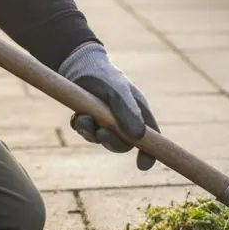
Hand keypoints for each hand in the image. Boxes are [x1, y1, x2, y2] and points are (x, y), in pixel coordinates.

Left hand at [58, 43, 159, 169]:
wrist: (78, 64)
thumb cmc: (104, 75)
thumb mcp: (117, 93)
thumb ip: (127, 113)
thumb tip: (138, 138)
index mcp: (138, 112)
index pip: (150, 137)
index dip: (149, 153)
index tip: (143, 165)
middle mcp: (124, 119)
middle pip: (124, 144)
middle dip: (112, 142)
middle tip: (101, 134)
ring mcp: (106, 121)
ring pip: (102, 139)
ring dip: (91, 133)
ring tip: (82, 118)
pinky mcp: (90, 119)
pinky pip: (86, 132)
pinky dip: (81, 127)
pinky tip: (77, 115)